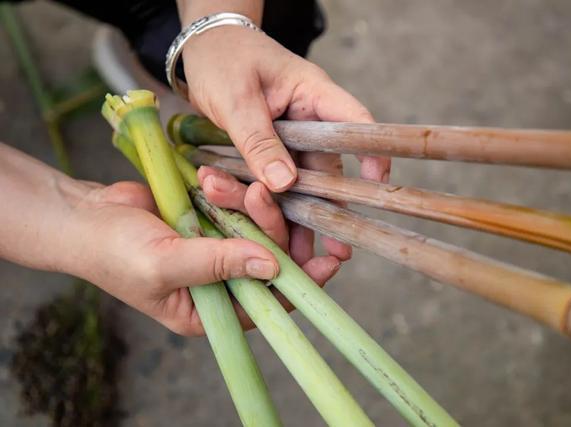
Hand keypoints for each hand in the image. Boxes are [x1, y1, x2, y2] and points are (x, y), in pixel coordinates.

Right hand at [68, 179, 340, 334]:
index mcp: (212, 310)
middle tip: (257, 193)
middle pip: (268, 258)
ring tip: (214, 181)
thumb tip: (273, 267)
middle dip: (267, 225)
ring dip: (243, 201)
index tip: (329, 260)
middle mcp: (220, 283)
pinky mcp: (210, 221)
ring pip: (254, 227)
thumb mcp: (164, 263)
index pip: (268, 303)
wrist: (83, 215)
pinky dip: (228, 190)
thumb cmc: (112, 251)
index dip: (300, 283)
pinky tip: (210, 175)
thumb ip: (219, 264)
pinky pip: (235, 205)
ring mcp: (216, 248)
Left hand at [182, 24, 390, 273]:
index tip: (377, 186)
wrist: (199, 51)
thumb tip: (284, 184)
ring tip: (305, 257)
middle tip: (340, 250)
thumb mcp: (236, 99)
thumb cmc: (221, 59)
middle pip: (328, 167)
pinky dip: (268, 205)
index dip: (371, 154)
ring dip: (300, 218)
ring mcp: (290, 138)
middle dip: (331, 210)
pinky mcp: (270, 151)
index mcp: (312, 95)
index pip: (354, 123)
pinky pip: (273, 182)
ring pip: (301, 183)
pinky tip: (269, 234)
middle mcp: (309, 120)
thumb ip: (258, 141)